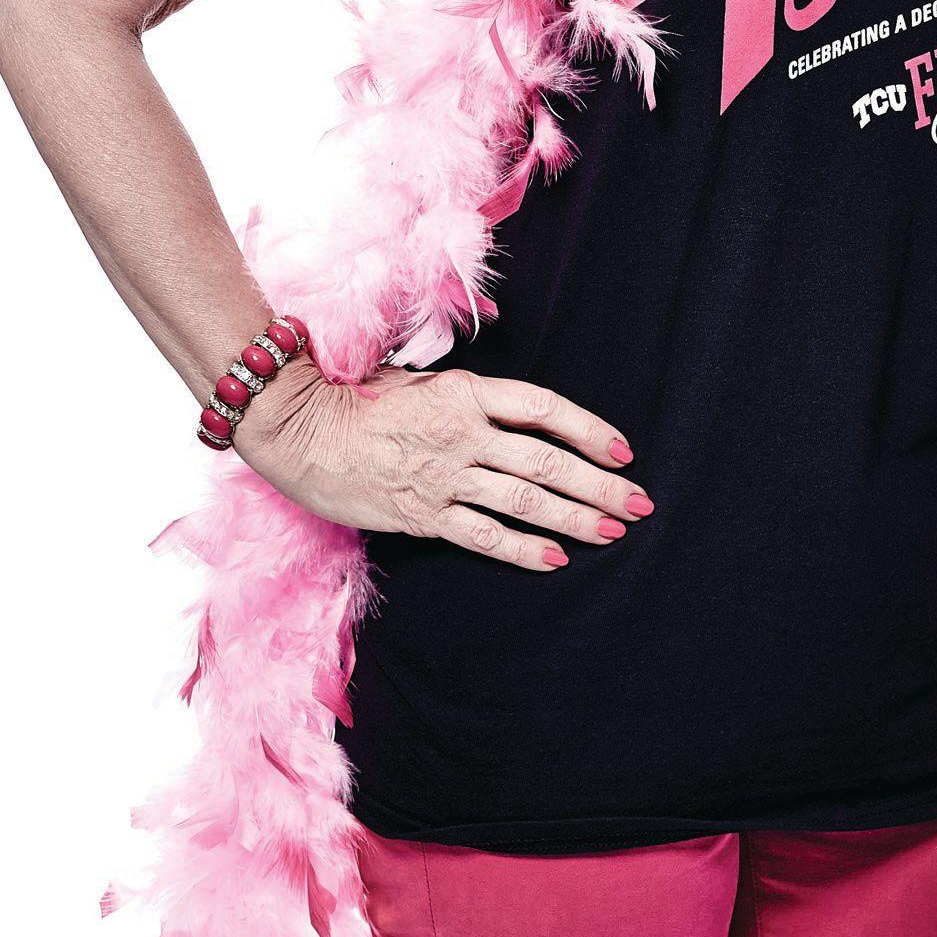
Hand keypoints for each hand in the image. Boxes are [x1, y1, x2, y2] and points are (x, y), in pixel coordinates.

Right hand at [232, 356, 653, 569]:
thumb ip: (465, 394)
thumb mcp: (416, 377)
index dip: (589, 429)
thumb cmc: (354, 397)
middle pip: (546, 460)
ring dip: (574, 518)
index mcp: (464, 392)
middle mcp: (461, 433)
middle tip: (640, 503)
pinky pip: (482, 535)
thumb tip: (508, 408)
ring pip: (524, 499)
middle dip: (599, 485)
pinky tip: (555, 559)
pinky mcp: (421, 514)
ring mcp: (443, 476)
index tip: (623, 451)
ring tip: (613, 531)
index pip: (544, 408)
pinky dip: (522, 548)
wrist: (296, 429)